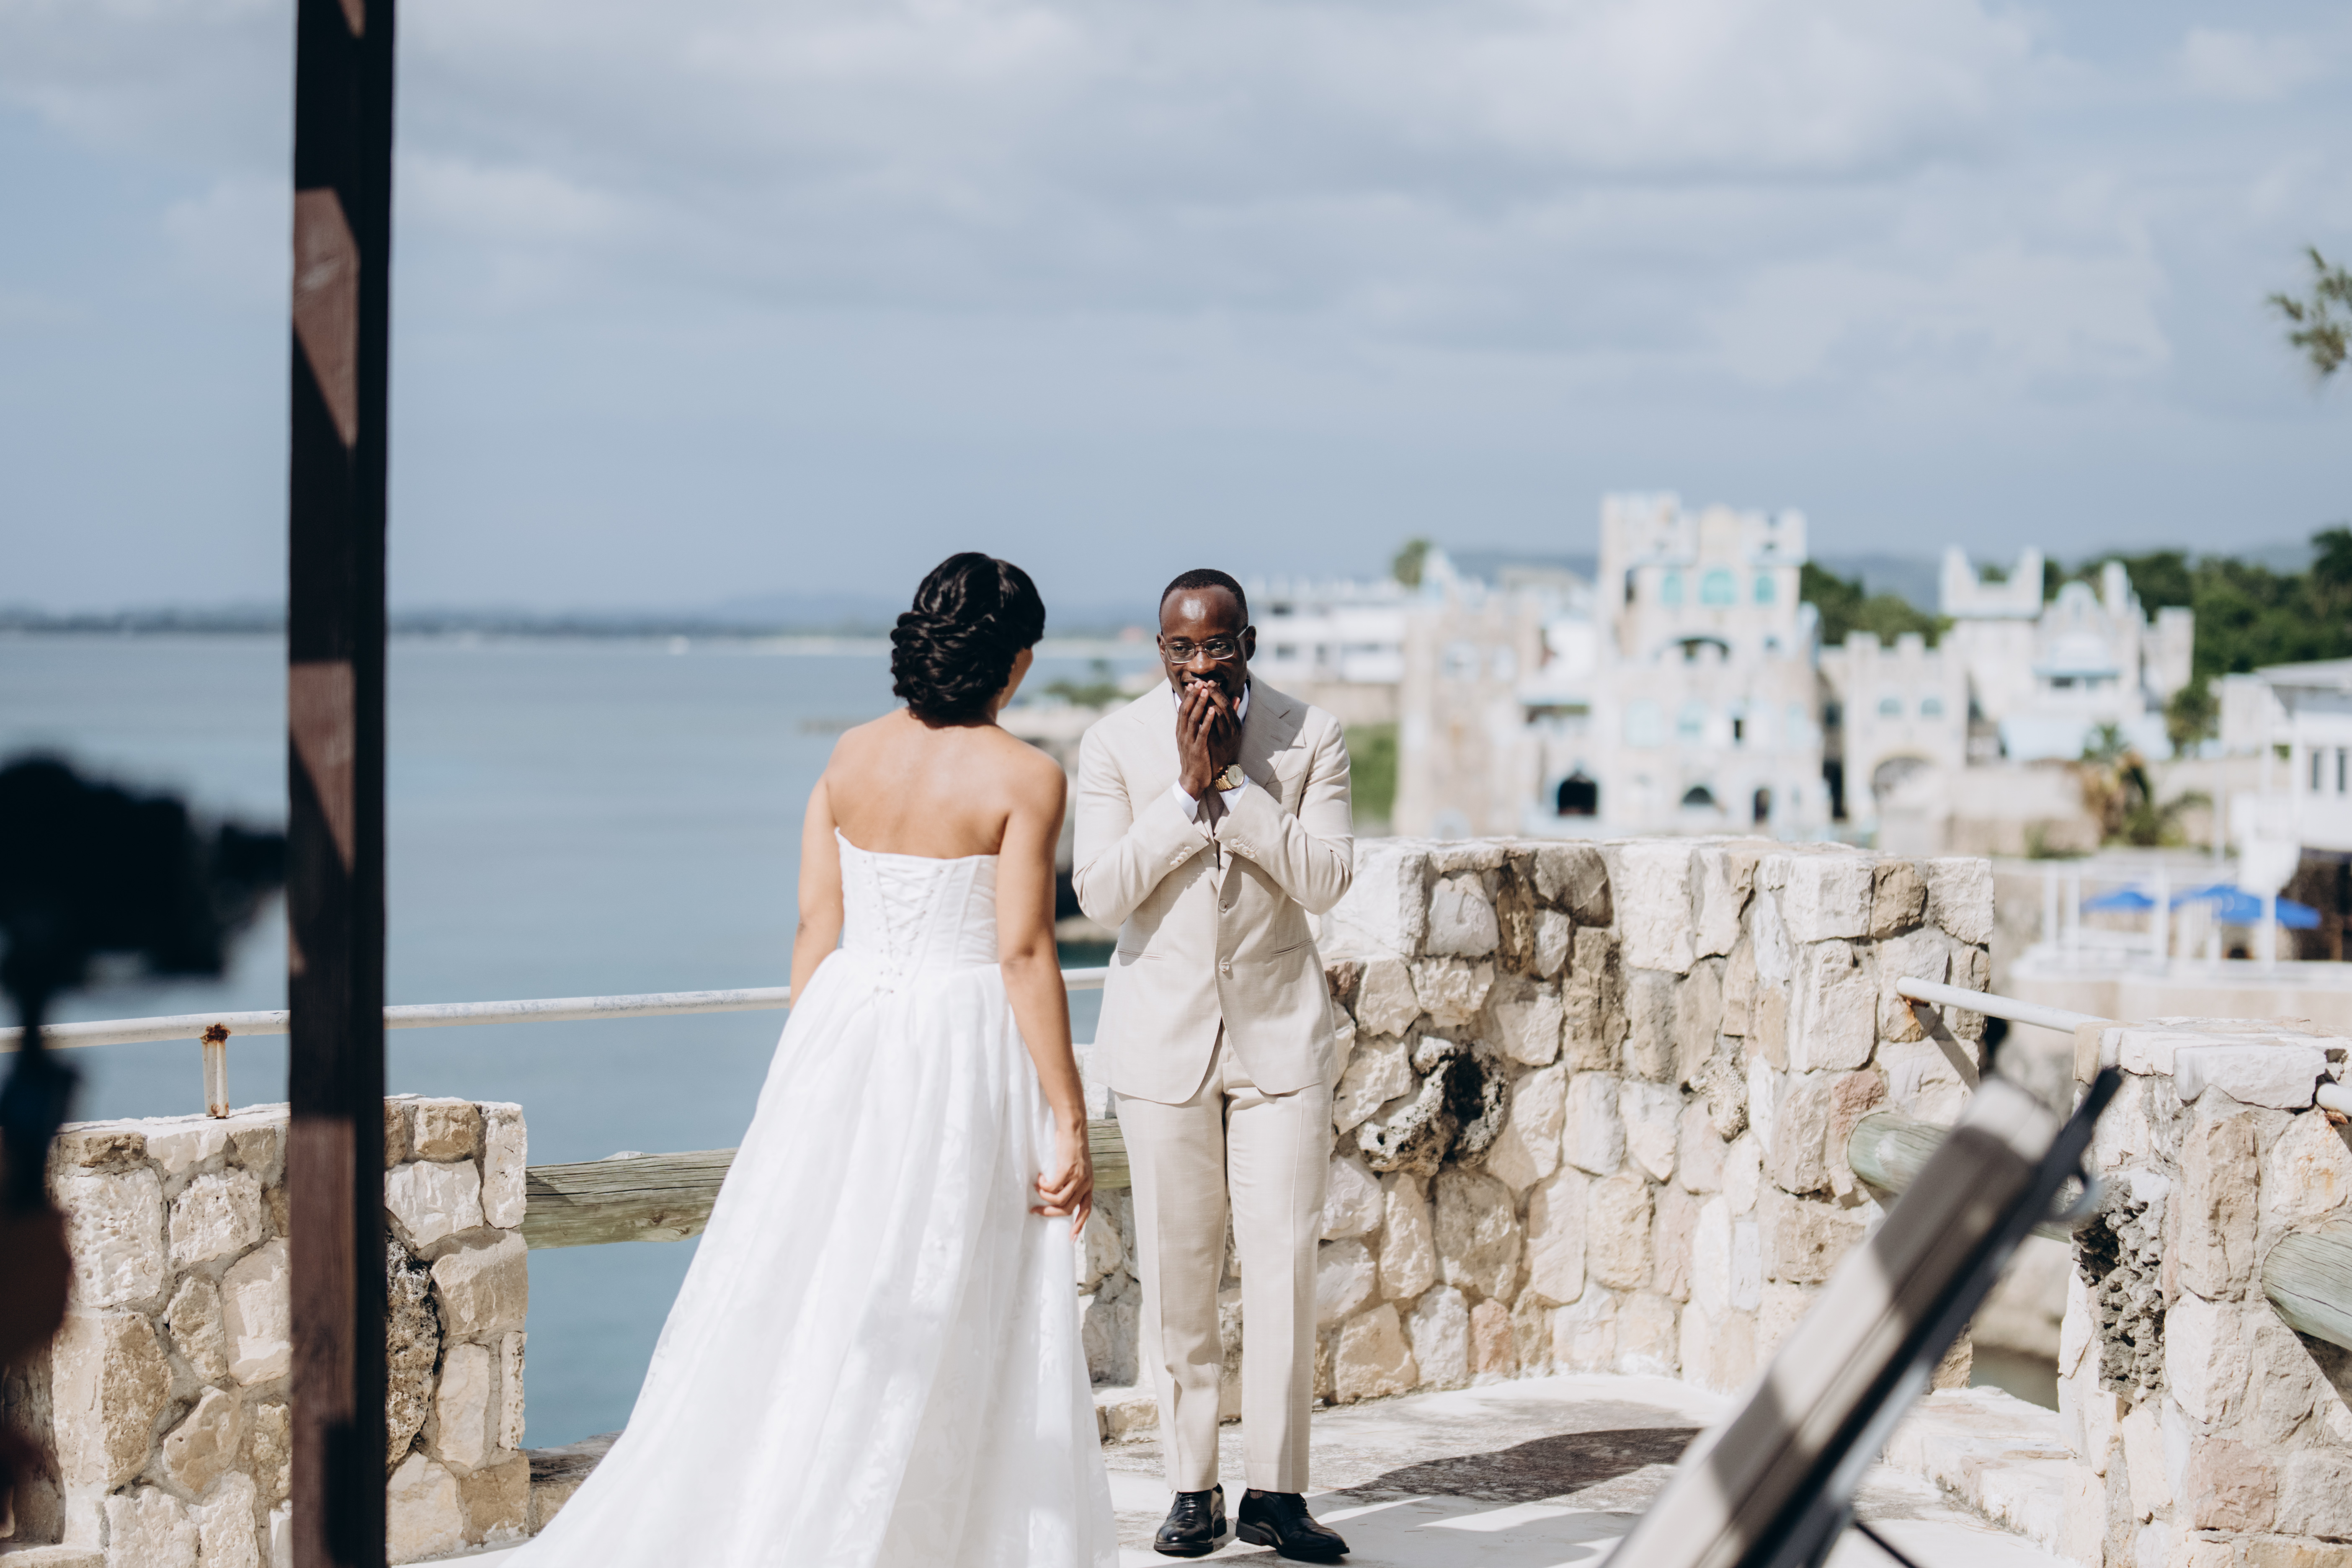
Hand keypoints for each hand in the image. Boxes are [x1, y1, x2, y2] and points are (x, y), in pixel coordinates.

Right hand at [1033, 1119, 1094, 1232]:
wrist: (1074, 1129)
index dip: (1078, 1225)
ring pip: (1059, 1200)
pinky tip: (1040, 1178)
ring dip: (1044, 1197)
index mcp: (1089, 1185)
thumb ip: (1072, 1182)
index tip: (1071, 1238)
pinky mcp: (1068, 1170)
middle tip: (1035, 1211)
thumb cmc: (1071, 1147)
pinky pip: (1052, 1187)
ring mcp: (1078, 1177)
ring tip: (1037, 1188)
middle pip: (1068, 1209)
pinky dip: (1043, 1186)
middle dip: (1050, 1213)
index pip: (1086, 1211)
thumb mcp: (1077, 1168)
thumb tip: (1058, 1196)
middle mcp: (1086, 1183)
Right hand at [1175, 682, 1240, 798]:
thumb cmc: (1196, 758)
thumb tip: (1201, 713)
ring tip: (1206, 691)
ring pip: (1193, 718)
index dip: (1188, 696)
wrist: (1192, 779)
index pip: (1182, 709)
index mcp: (1181, 731)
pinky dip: (1208, 720)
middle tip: (1199, 682)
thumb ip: (1197, 726)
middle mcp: (1182, 734)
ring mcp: (1189, 741)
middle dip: (1193, 696)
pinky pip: (1202, 732)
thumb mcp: (1194, 740)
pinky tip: (1214, 711)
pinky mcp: (1197, 749)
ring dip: (1200, 704)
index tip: (1193, 684)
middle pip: (1186, 710)